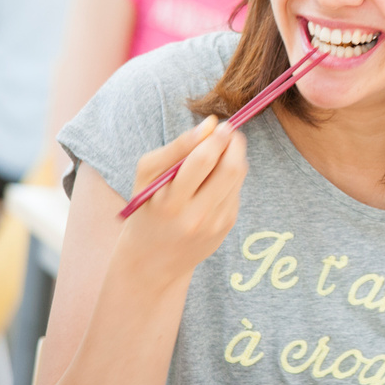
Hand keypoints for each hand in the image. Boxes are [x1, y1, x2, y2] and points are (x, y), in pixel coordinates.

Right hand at [117, 116, 247, 287]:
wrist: (153, 260)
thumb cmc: (147, 207)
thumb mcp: (147, 176)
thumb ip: (177, 147)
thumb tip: (211, 124)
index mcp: (170, 202)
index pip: (201, 162)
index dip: (216, 138)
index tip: (220, 124)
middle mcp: (196, 216)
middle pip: (230, 169)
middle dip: (234, 143)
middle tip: (228, 131)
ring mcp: (215, 224)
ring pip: (237, 178)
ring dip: (235, 156)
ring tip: (221, 150)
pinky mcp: (227, 226)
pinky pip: (236, 191)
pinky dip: (231, 176)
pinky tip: (215, 177)